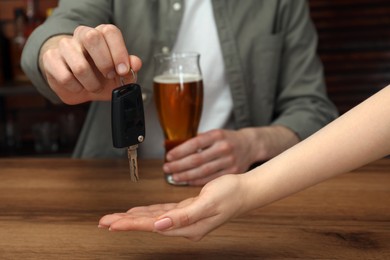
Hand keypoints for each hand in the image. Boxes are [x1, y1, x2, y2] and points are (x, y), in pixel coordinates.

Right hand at [39, 24, 141, 104]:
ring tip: (94, 86)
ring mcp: (64, 46)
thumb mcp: (119, 75)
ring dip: (91, 83)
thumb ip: (129, 69)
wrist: (77, 85)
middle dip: (105, 63)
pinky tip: (79, 87)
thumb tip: (135, 63)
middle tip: (109, 76)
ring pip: (79, 65)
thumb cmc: (100, 77)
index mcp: (101, 34)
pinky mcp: (51, 59)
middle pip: (92, 38)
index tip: (123, 70)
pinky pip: (65, 77)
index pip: (110, 32)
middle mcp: (82, 35)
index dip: (119, 52)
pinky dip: (77, 88)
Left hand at [98, 174, 244, 240]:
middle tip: (104, 222)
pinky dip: (149, 211)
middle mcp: (184, 226)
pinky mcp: (187, 210)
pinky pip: (163, 212)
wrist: (245, 191)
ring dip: (134, 217)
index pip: (152, 226)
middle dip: (125, 222)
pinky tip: (139, 211)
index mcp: (187, 227)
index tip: (112, 224)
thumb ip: (184, 216)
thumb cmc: (230, 194)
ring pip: (153, 218)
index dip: (130, 224)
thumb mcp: (208, 202)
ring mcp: (185, 219)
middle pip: (148, 224)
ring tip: (115, 219)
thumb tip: (160, 226)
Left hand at [162, 129, 253, 185]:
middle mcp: (223, 148)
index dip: (180, 151)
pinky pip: (212, 179)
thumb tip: (176, 150)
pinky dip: (198, 181)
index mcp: (217, 135)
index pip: (194, 144)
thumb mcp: (214, 134)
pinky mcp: (233, 172)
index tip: (168, 156)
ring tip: (174, 177)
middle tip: (167, 168)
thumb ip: (199, 141)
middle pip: (197, 159)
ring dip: (186, 175)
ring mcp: (229, 161)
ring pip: (203, 171)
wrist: (250, 145)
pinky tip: (188, 182)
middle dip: (179, 165)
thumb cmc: (227, 140)